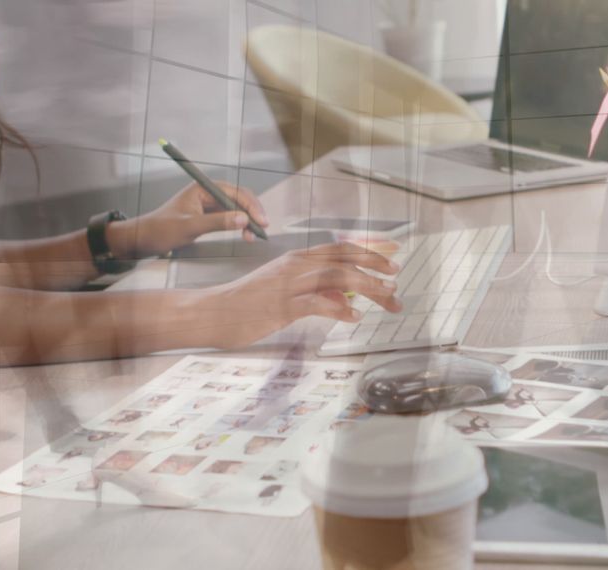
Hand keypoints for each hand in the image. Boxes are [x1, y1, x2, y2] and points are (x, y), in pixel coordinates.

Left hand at [109, 181, 268, 258]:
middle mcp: (206, 193)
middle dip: (252, 212)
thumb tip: (243, 219)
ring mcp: (207, 205)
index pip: (234, 192)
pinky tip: (244, 234)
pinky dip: (238, 225)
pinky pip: (228, 217)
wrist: (142, 240)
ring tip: (254, 236)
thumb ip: (217, 223)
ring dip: (246, 220)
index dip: (250, 205)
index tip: (260, 220)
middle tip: (263, 228)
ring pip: (235, 209)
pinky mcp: (206, 216)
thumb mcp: (190, 227)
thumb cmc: (160, 230)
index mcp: (201, 188)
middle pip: (238, 198)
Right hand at [184, 242, 402, 349]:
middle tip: (396, 277)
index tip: (392, 257)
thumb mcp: (283, 290)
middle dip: (375, 266)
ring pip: (337, 276)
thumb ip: (313, 290)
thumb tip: (344, 296)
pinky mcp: (281, 305)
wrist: (211, 311)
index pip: (340, 249)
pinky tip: (353, 316)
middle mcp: (295, 266)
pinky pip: (316, 303)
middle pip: (344, 258)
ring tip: (387, 296)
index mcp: (296, 259)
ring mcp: (288, 285)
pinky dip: (339, 308)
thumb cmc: (246, 303)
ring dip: (367, 286)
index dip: (369, 251)